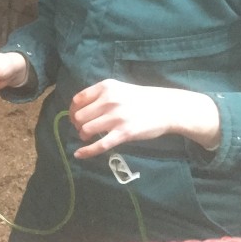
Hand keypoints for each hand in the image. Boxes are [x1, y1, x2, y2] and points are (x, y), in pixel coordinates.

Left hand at [68, 79, 220, 158]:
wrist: (167, 108)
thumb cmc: (142, 98)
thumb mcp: (119, 88)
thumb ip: (100, 95)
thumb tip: (79, 108)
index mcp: (106, 87)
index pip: (78, 100)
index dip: (72, 111)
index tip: (74, 117)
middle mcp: (109, 100)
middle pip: (79, 116)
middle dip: (77, 124)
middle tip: (83, 128)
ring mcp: (116, 117)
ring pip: (86, 129)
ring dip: (84, 135)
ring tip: (88, 136)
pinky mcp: (124, 133)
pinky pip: (100, 144)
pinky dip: (87, 151)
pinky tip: (79, 154)